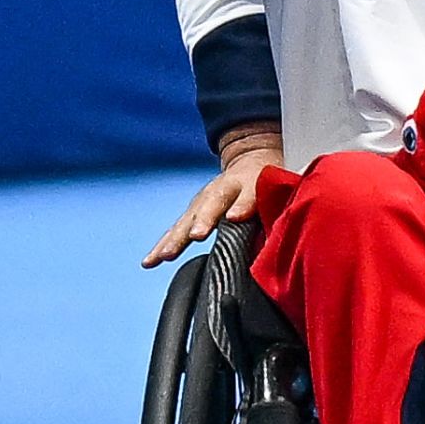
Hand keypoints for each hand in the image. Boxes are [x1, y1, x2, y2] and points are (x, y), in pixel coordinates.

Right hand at [149, 127, 286, 266]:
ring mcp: (202, 202)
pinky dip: (163, 245)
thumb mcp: (273, 187)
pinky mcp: (192, 214)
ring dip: (175, 239)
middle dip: (200, 222)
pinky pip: (176, 231)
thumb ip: (267, 204)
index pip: (244, 195)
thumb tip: (255, 221)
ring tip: (163, 256)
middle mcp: (218, 191)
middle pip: (208, 206)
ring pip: (187, 220)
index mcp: (245, 184)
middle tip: (195, 236)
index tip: (234, 217)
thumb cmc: (264, 181)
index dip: (240, 206)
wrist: (249, 162)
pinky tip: (150, 261)